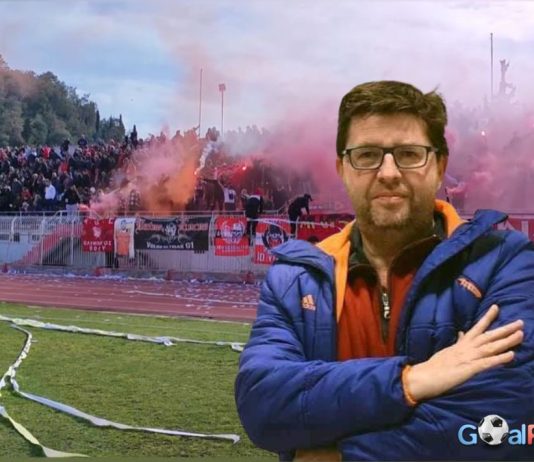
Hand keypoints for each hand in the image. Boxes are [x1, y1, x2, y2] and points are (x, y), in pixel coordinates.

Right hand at [405, 304, 522, 401]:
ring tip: (521, 335)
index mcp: (460, 345)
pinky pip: (487, 363)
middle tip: (520, 322)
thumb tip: (461, 334)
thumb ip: (456, 343)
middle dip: (505, 329)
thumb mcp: (446, 352)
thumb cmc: (433, 367)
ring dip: (507, 341)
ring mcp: (468, 358)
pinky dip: (499, 358)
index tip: (496, 307)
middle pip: (488, 336)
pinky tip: (511, 355)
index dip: (487, 318)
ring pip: (490, 347)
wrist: (423, 377)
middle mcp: (466, 348)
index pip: (476, 328)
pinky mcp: (468, 370)